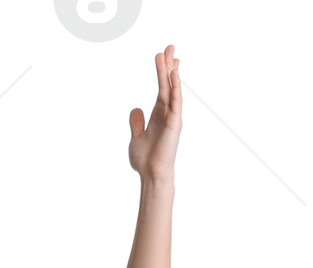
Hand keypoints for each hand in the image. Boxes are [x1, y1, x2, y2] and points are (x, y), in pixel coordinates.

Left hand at [128, 44, 181, 180]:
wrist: (151, 175)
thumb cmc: (145, 160)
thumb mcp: (136, 136)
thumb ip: (136, 121)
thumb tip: (136, 108)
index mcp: (158, 114)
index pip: (162, 88)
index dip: (163, 72)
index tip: (165, 57)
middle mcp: (166, 113)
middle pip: (168, 84)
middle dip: (169, 65)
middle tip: (170, 46)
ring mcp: (172, 118)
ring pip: (172, 89)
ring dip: (171, 71)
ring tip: (170, 54)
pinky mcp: (174, 124)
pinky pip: (176, 102)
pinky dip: (175, 88)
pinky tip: (174, 75)